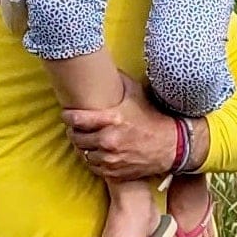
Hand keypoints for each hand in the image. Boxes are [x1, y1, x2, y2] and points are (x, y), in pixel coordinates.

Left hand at [65, 94, 205, 182]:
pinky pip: (93, 167)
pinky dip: (92, 160)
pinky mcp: (115, 172)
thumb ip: (119, 80)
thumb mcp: (136, 95)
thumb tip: (103, 65)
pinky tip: (96, 152)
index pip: (77, 119)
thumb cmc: (151, 117)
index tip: (66, 114)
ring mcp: (111, 158)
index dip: (67, 116)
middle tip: (75, 128)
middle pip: (76, 138)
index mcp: (112, 119)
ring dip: (82, 147)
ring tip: (85, 140)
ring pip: (83, 154)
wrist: (171, 146)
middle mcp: (109, 140)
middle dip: (74, 132)